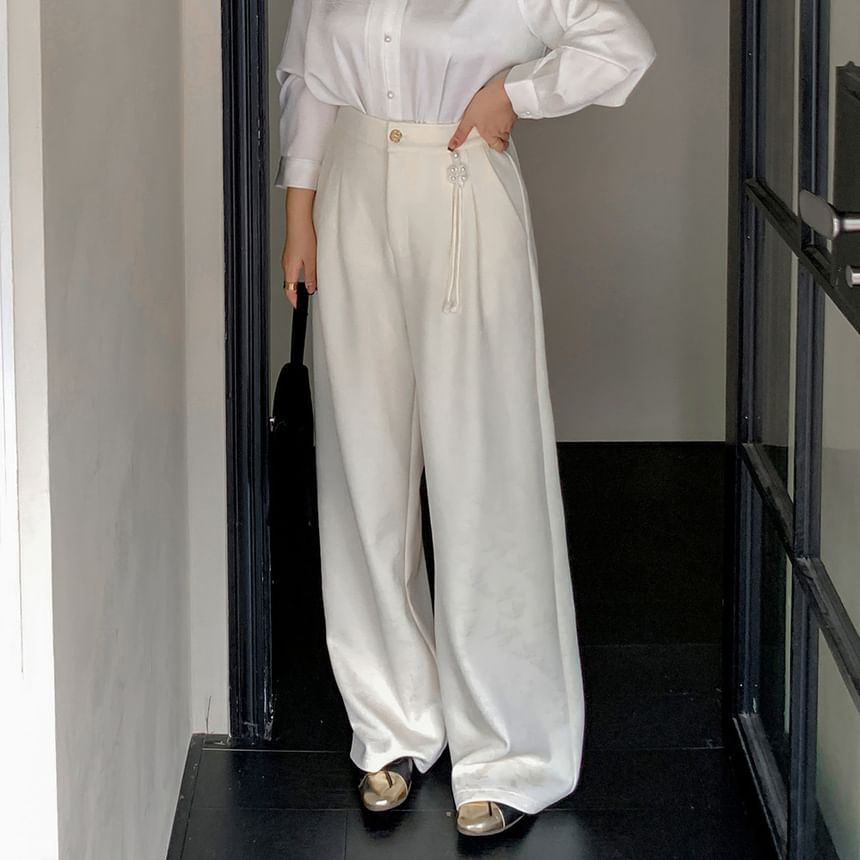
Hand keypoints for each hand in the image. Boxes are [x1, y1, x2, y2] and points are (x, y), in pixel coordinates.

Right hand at [282, 187, 317, 309]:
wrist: (299, 218)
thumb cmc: (303, 235)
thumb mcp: (312, 260)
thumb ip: (311, 277)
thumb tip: (311, 289)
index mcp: (289, 268)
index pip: (289, 291)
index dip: (294, 301)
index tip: (299, 307)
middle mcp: (286, 263)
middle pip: (290, 284)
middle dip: (297, 293)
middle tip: (304, 300)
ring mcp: (288, 257)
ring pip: (292, 274)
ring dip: (299, 282)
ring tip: (310, 286)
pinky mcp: (291, 250)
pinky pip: (295, 266)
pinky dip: (300, 272)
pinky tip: (309, 269)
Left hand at [448, 76, 517, 151]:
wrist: (505, 90)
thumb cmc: (489, 103)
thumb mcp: (469, 118)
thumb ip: (462, 133)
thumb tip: (453, 145)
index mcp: (490, 135)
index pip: (498, 148)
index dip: (495, 147)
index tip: (492, 145)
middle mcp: (501, 131)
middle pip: (504, 141)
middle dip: (501, 140)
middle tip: (496, 136)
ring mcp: (510, 123)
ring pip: (509, 131)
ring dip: (504, 128)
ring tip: (497, 121)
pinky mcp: (515, 112)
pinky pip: (512, 119)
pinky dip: (508, 117)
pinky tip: (502, 111)